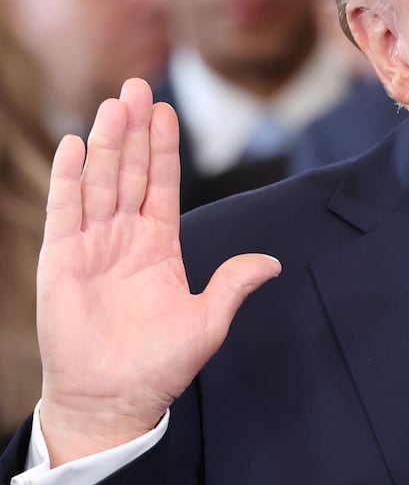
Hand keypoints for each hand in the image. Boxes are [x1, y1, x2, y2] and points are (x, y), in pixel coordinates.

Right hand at [35, 78, 280, 464]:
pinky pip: (66, 212)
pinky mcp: (61, 262)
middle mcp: (123, 238)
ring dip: (106, 143)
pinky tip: (74, 146)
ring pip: (99, 183)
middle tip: (137, 85)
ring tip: (113, 103)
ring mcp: (90, 247)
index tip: (166, 109)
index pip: (162, 184)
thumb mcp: (208, 319)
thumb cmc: (159, 365)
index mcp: (158, 246)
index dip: (164, 147)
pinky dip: (69, 178)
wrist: (114, 400)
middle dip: (134, 130)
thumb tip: (271, 262)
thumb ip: (234, 283)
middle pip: (129, 172)